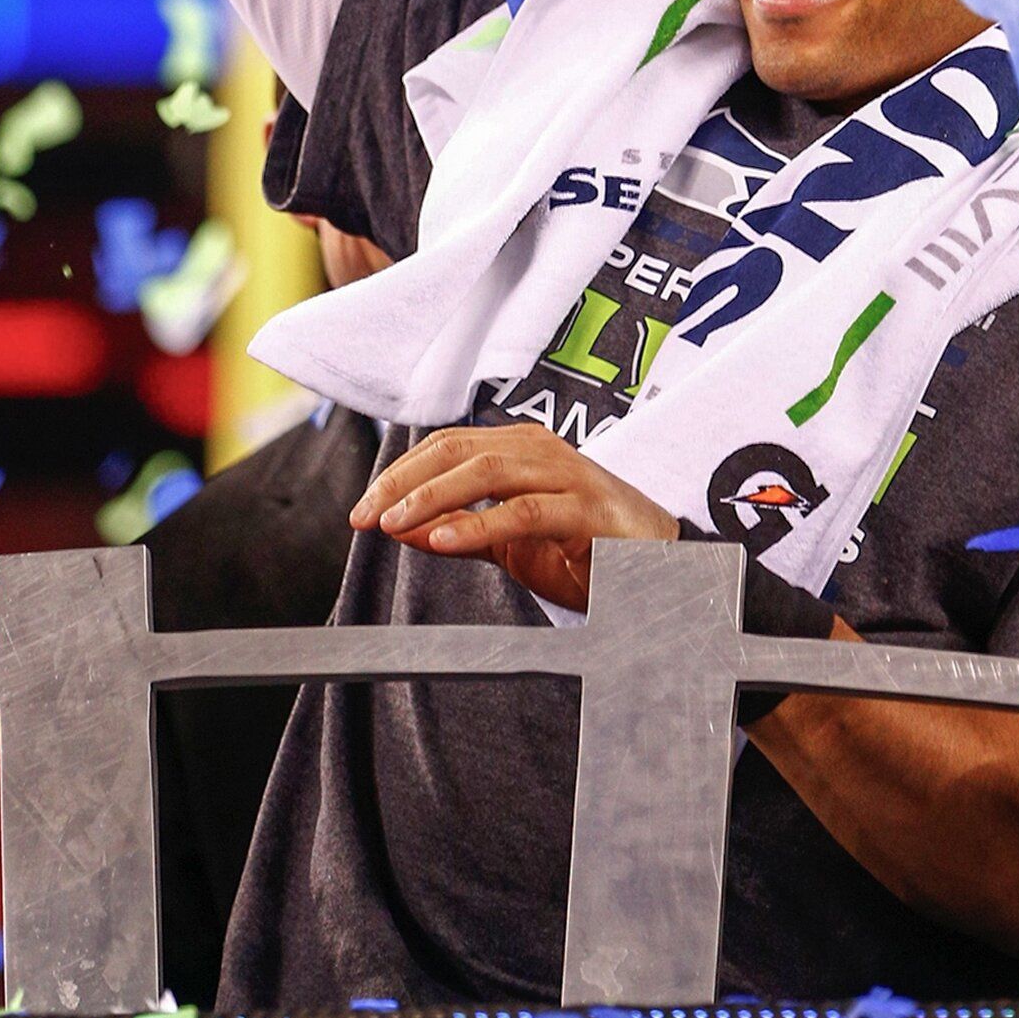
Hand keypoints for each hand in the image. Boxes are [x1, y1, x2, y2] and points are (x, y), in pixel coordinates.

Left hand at [350, 425, 679, 611]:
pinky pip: (524, 512)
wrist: (656, 571)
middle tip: (365, 515)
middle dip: (404, 482)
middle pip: (459, 450)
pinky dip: (478, 526)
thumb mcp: (510, 541)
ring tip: (396, 523)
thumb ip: (460, 529)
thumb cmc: (585, 548)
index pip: (447, 446)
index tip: (362, 509)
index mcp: (521, 448)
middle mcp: (542, 450)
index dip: (399, 473)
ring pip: (488, 470)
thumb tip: (399, 526)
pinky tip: (444, 541)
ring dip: (433, 497)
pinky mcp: (586, 510)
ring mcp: (567, 475)